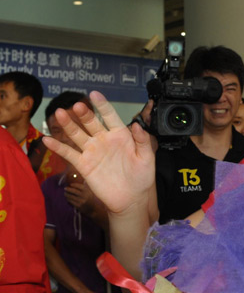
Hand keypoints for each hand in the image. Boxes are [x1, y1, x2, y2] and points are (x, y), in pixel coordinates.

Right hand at [43, 91, 155, 216]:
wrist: (131, 198)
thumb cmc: (141, 177)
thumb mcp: (147, 158)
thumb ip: (142, 141)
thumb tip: (137, 125)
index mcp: (121, 135)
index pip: (110, 116)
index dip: (102, 105)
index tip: (94, 94)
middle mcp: (104, 140)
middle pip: (91, 123)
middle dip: (84, 114)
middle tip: (77, 106)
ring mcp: (92, 151)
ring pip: (77, 134)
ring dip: (68, 125)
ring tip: (60, 113)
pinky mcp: (84, 164)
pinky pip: (69, 153)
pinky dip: (58, 147)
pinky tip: (48, 139)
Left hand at [64, 182, 93, 212]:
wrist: (92, 209)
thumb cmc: (89, 199)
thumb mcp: (89, 193)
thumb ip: (85, 188)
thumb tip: (77, 183)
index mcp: (88, 192)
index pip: (80, 186)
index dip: (74, 185)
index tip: (70, 184)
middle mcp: (85, 196)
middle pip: (74, 191)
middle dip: (68, 189)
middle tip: (65, 188)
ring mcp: (81, 201)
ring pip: (71, 196)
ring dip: (67, 194)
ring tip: (65, 193)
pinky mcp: (78, 206)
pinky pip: (71, 201)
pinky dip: (68, 199)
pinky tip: (67, 198)